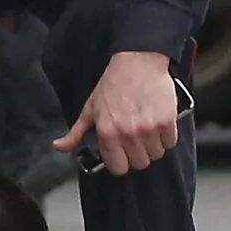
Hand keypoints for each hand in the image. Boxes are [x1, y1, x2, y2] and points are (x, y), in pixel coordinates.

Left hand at [53, 50, 181, 172]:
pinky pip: (170, 142)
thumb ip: (75, 133)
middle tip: (134, 137)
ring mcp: (149, 128)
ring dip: (152, 144)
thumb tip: (60, 147)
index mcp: (107, 132)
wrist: (137, 62)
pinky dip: (166, 135)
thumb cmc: (113, 85)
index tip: (121, 152)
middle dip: (138, 153)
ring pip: (156, 154)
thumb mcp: (89, 109)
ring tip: (145, 126)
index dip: (120, 161)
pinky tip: (157, 121)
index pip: (118, 168)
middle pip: (140, 164)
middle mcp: (128, 132)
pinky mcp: (167, 121)